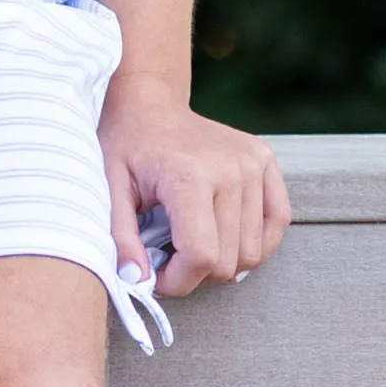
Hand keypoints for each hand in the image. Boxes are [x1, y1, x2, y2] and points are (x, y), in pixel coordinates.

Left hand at [100, 74, 288, 297]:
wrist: (148, 104)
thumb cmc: (125, 146)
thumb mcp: (108, 189)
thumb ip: (121, 239)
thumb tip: (137, 282)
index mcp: (189, 176)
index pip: (201, 256)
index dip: (178, 282)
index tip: (156, 279)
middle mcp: (230, 169)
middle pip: (228, 260)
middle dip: (195, 275)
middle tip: (169, 262)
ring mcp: (253, 164)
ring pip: (253, 251)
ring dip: (223, 264)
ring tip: (192, 247)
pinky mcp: (265, 161)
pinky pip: (277, 221)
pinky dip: (255, 243)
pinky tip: (226, 241)